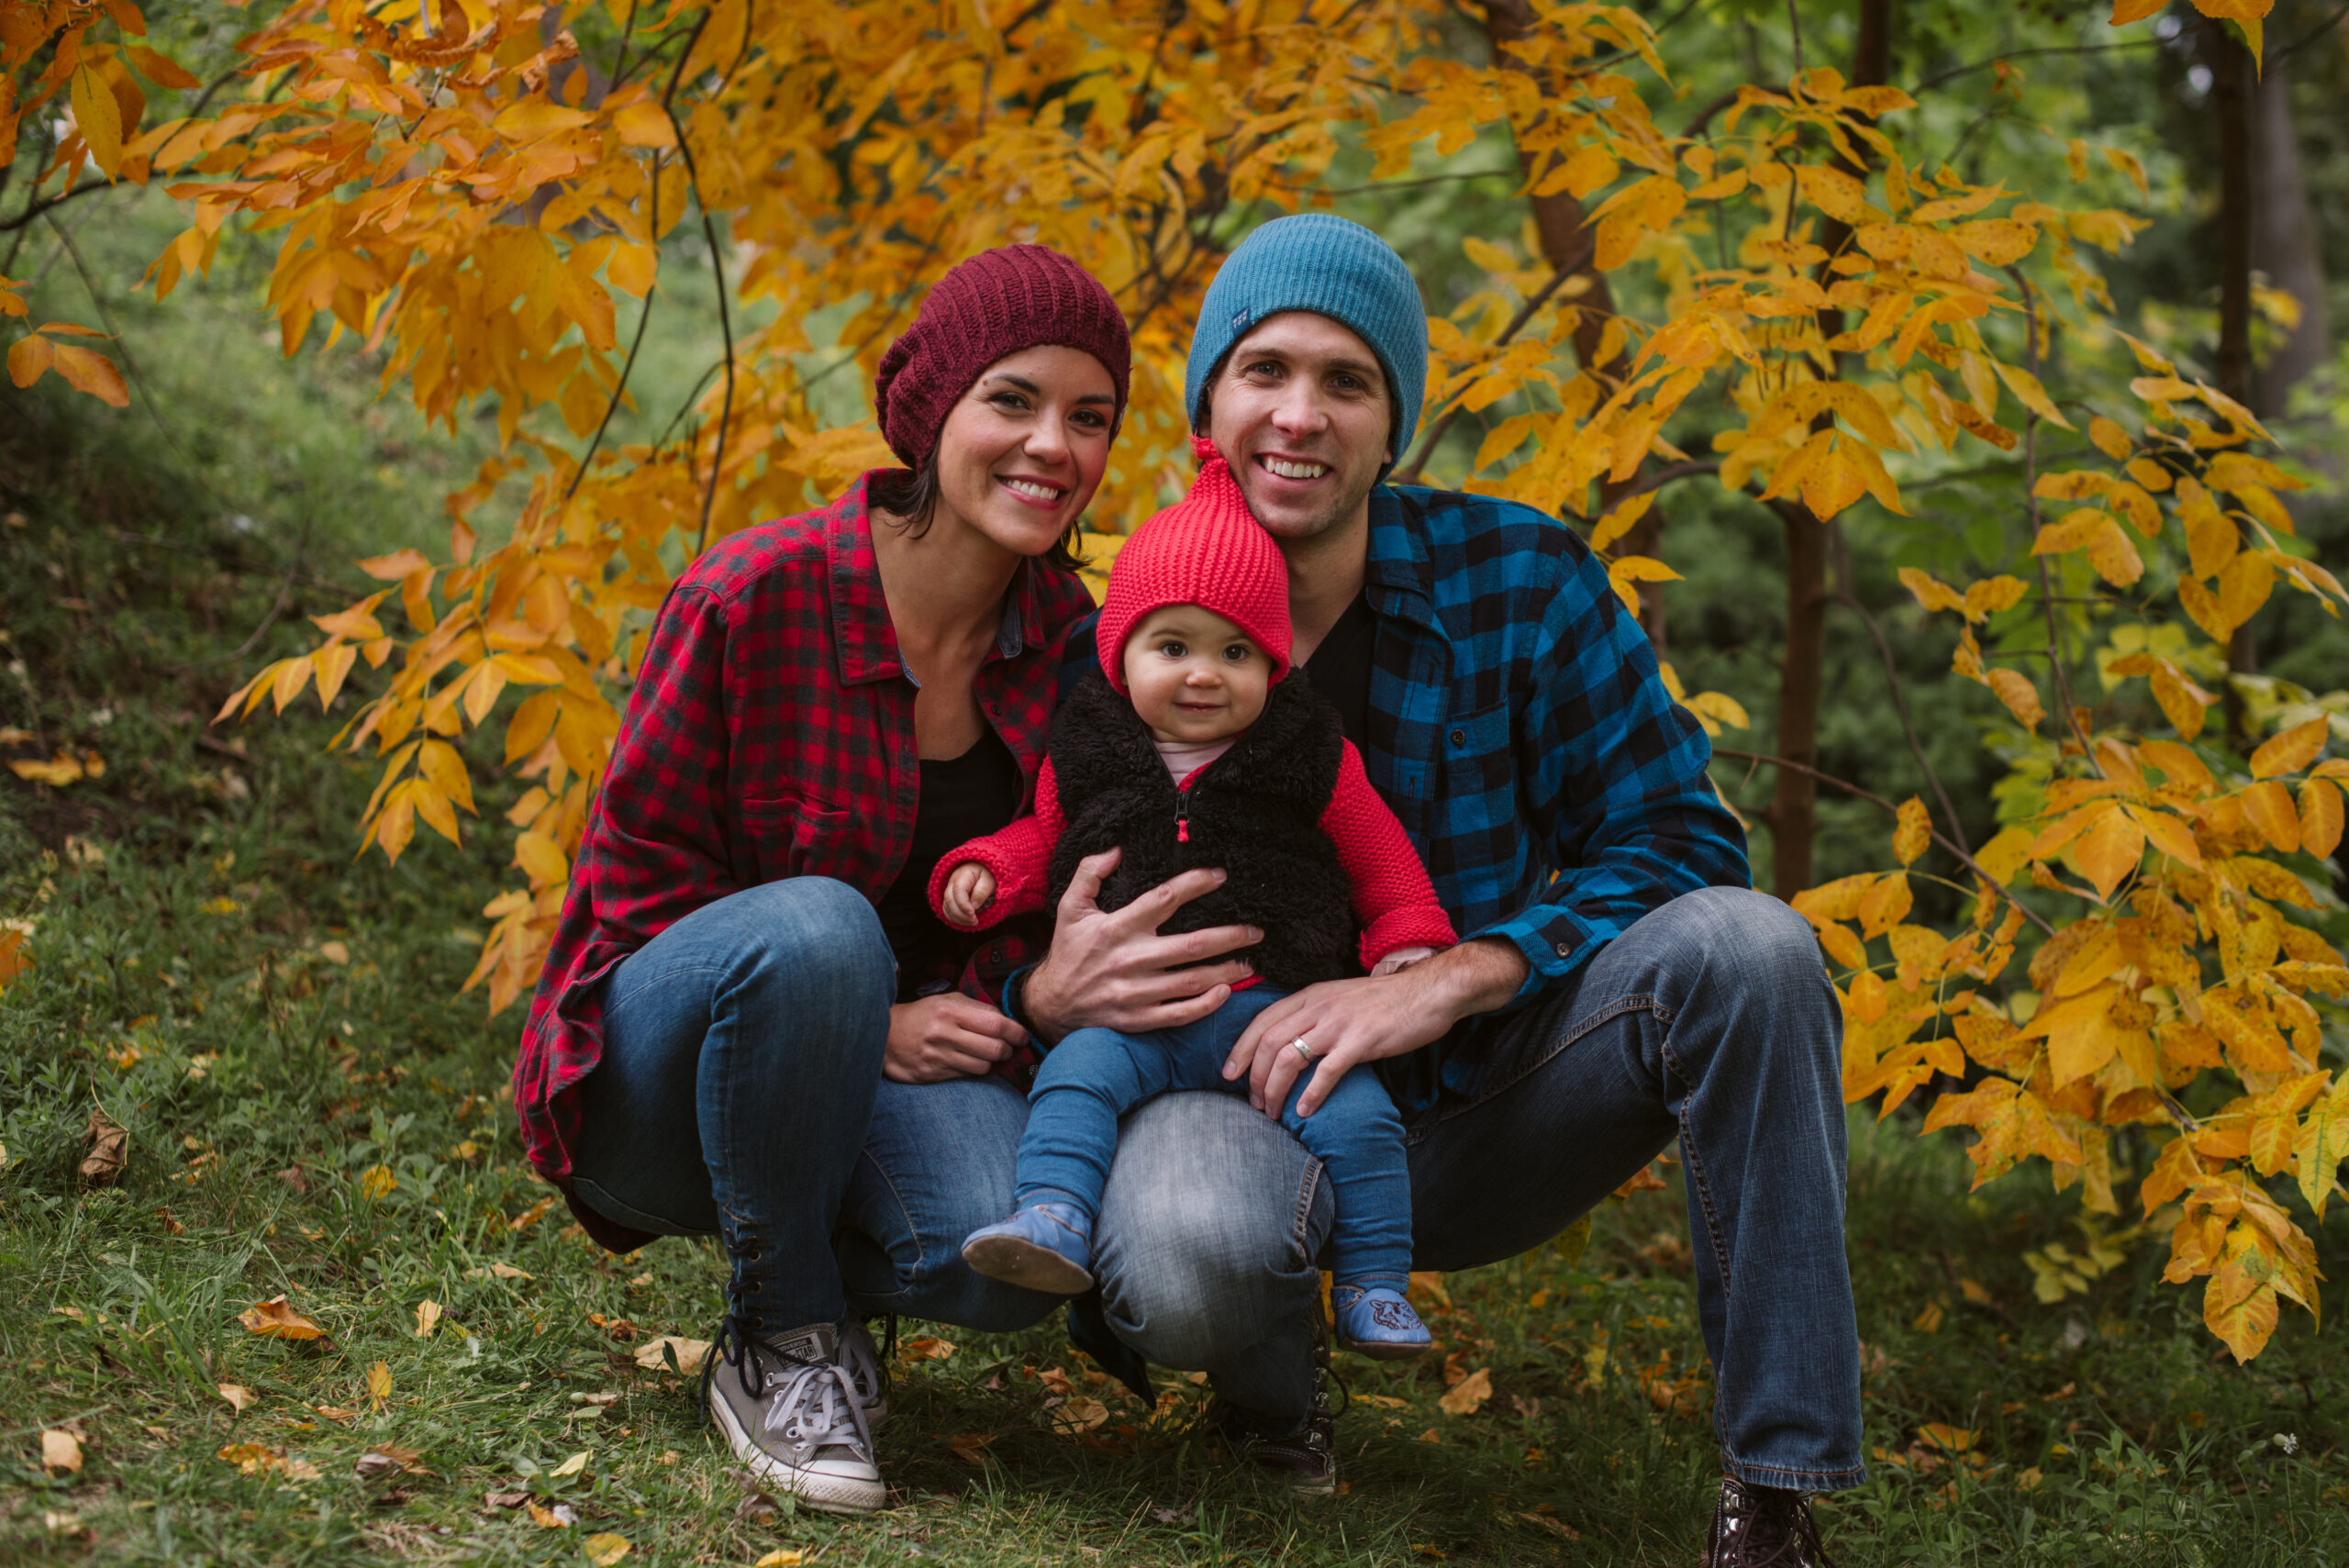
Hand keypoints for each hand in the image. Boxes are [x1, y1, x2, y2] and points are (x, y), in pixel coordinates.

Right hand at [885, 993, 1026, 1082]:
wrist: (885, 1036)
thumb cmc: (923, 1015)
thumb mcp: (947, 1001)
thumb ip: (977, 1008)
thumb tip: (1007, 1020)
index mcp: (950, 1010)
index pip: (996, 1023)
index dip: (1016, 1032)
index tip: (1022, 1036)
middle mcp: (944, 1033)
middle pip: (994, 1048)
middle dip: (1008, 1049)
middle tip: (1008, 1047)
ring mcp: (937, 1056)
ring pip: (984, 1066)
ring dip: (992, 1062)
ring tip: (988, 1054)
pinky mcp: (932, 1074)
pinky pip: (967, 1076)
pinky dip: (974, 1070)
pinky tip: (970, 1062)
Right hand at [940, 862, 995, 927]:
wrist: (981, 869)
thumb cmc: (987, 873)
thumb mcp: (989, 879)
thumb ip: (982, 891)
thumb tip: (973, 906)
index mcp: (962, 875)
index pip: (958, 891)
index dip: (963, 905)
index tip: (973, 914)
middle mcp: (952, 883)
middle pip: (949, 901)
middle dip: (961, 914)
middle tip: (975, 921)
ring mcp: (949, 891)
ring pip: (947, 908)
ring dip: (958, 918)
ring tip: (973, 922)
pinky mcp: (951, 899)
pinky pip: (948, 911)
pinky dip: (956, 918)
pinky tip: (967, 922)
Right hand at [1019, 846, 1260, 1044]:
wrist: (1051, 1004)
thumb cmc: (1068, 951)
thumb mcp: (1070, 907)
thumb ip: (1090, 873)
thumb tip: (1116, 849)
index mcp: (1117, 927)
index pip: (1163, 899)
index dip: (1195, 884)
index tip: (1221, 875)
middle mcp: (1130, 960)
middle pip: (1192, 945)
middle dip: (1230, 936)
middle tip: (1256, 931)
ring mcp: (1136, 993)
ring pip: (1192, 981)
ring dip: (1226, 971)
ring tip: (1249, 961)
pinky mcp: (1139, 1019)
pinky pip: (1180, 1014)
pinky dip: (1206, 1005)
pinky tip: (1225, 992)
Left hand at [1223, 938, 1530, 1117]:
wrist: (1430, 991)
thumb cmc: (1386, 1001)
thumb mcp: (1341, 999)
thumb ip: (1315, 1015)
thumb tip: (1289, 1044)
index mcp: (1311, 995)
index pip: (1262, 1020)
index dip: (1241, 1049)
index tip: (1229, 1074)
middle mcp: (1319, 1005)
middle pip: (1268, 1041)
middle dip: (1254, 1077)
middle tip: (1254, 1103)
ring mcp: (1340, 1022)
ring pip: (1289, 1057)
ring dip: (1275, 1089)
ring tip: (1273, 1112)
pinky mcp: (1363, 1040)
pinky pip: (1327, 1070)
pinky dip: (1311, 1094)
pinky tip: (1304, 1111)